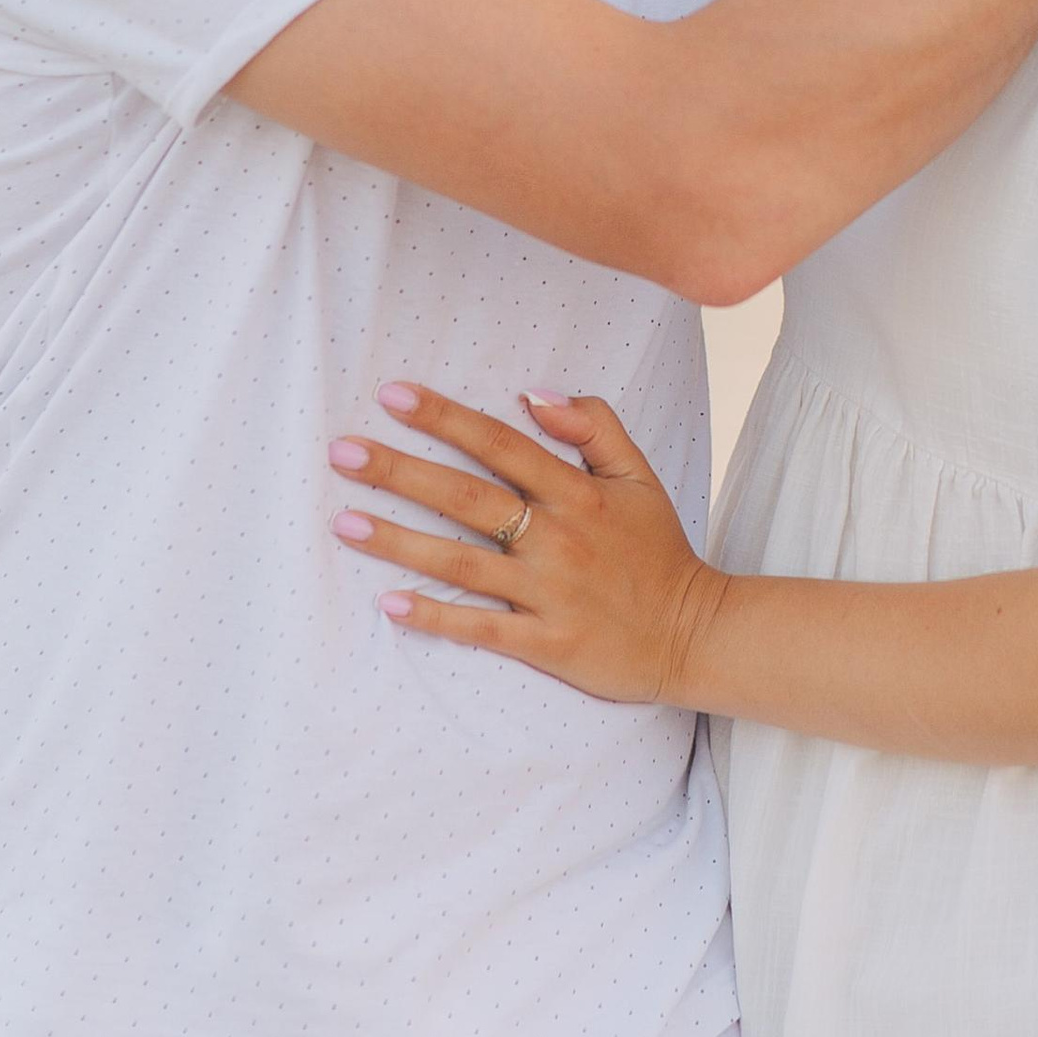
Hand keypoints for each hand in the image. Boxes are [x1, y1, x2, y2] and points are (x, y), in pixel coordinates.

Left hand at [329, 382, 723, 706]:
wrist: (694, 633)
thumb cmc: (658, 551)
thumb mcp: (640, 476)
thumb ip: (594, 426)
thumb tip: (535, 394)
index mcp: (578, 492)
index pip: (501, 444)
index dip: (446, 417)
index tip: (392, 395)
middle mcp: (558, 537)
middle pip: (467, 497)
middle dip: (401, 471)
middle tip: (342, 452)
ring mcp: (549, 592)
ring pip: (463, 562)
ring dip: (400, 542)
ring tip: (345, 522)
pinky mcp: (546, 642)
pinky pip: (481, 628)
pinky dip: (436, 617)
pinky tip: (390, 604)